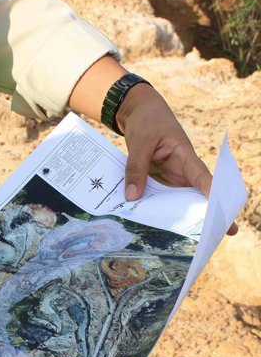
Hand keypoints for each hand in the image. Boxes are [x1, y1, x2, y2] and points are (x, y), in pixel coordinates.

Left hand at [117, 83, 237, 234]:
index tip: (222, 218)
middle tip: (207, 241)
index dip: (213, 200)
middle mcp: (182, 172)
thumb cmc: (147, 122)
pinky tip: (146, 226)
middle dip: (199, 218)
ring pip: (175, 202)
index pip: (204, 181)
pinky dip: (152, 210)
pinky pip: (157, 199)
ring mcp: (170, 179)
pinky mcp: (156, 182)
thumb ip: (136, 168)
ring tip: (177, 243)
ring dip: (173, 219)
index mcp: (186, 158)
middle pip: (194, 198)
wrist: (138, 113)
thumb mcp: (140, 142)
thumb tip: (132, 197)